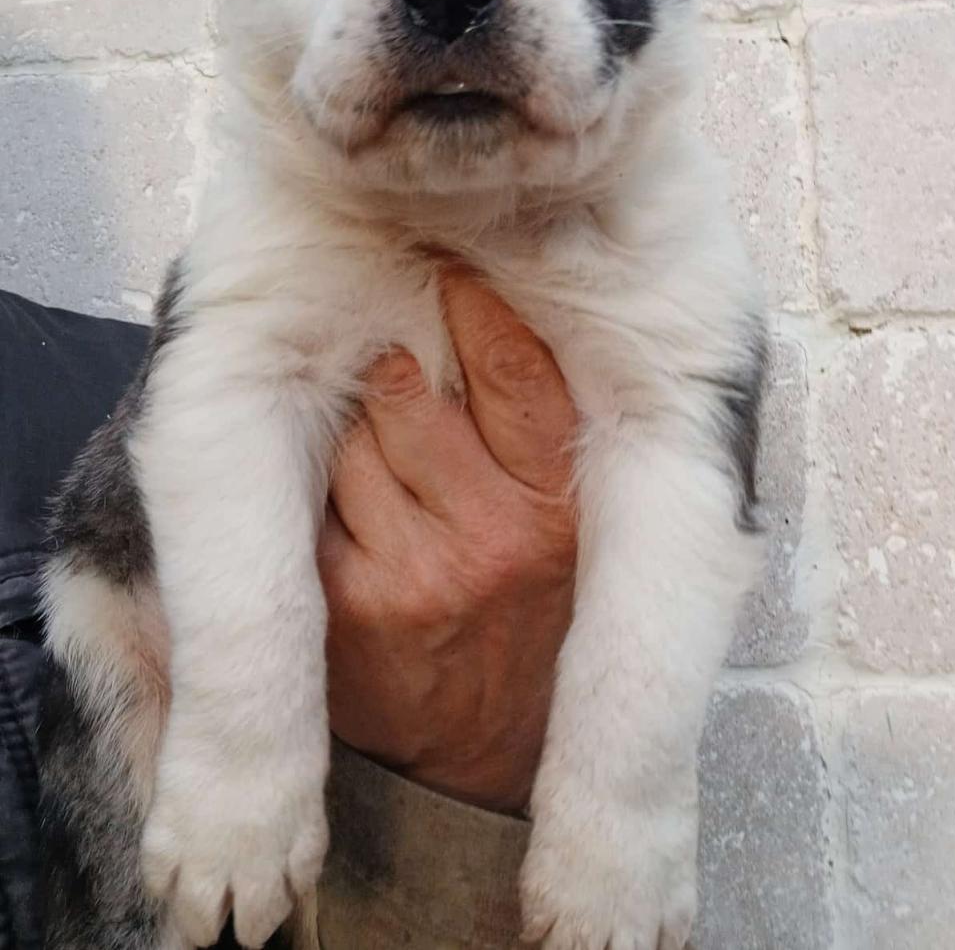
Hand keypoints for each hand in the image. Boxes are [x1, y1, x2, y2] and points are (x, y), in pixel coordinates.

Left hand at [317, 270, 577, 812]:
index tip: (454, 275)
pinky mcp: (348, 603)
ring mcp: (415, 570)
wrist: (478, 758)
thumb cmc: (525, 618)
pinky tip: (351, 515)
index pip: (518, 376)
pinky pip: (312, 502)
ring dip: (356, 436)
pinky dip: (322, 494)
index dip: (479, 311)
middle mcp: (493, 534)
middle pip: (412, 394)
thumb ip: (535, 439)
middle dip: (396, 372)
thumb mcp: (563, 530)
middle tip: (399, 374)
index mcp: (556, 505)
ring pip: (353, 440)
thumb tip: (491, 312)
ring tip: (387, 470)